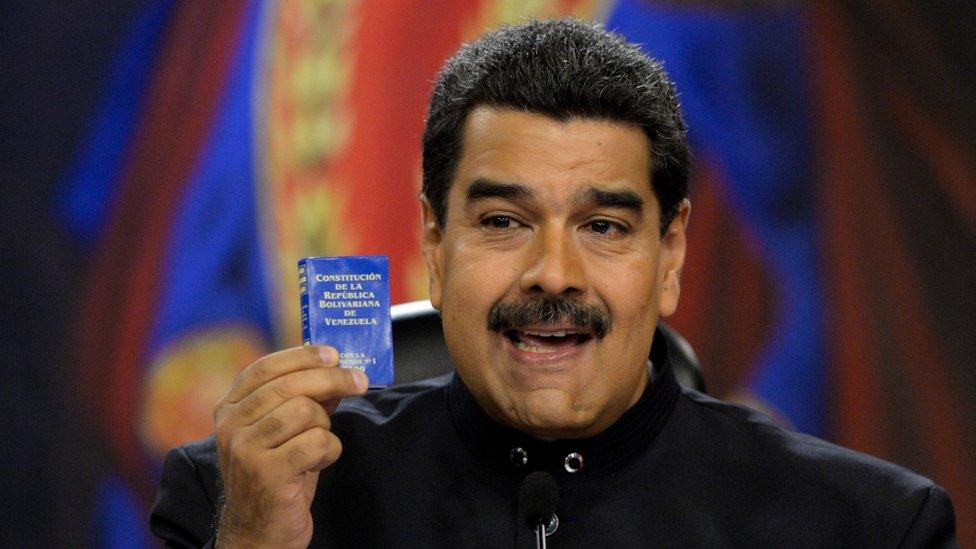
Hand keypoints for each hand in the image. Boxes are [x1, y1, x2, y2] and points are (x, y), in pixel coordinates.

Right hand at [212, 346, 368, 547]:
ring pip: (306, 411)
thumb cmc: (277, 477)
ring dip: (325, 427)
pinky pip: (317, 442)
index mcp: (230, 409)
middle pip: (291, 385)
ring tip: (317, 446)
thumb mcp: (283, 433)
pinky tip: (318, 464)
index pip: (265, 368)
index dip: (301, 356)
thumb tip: (335, 370)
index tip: (333, 353)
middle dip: (333, 379)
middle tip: (360, 382)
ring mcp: (246, 449)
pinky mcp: (267, 473)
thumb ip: (302, 400)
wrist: (259, 533)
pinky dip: (329, 451)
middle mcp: (230, 425)